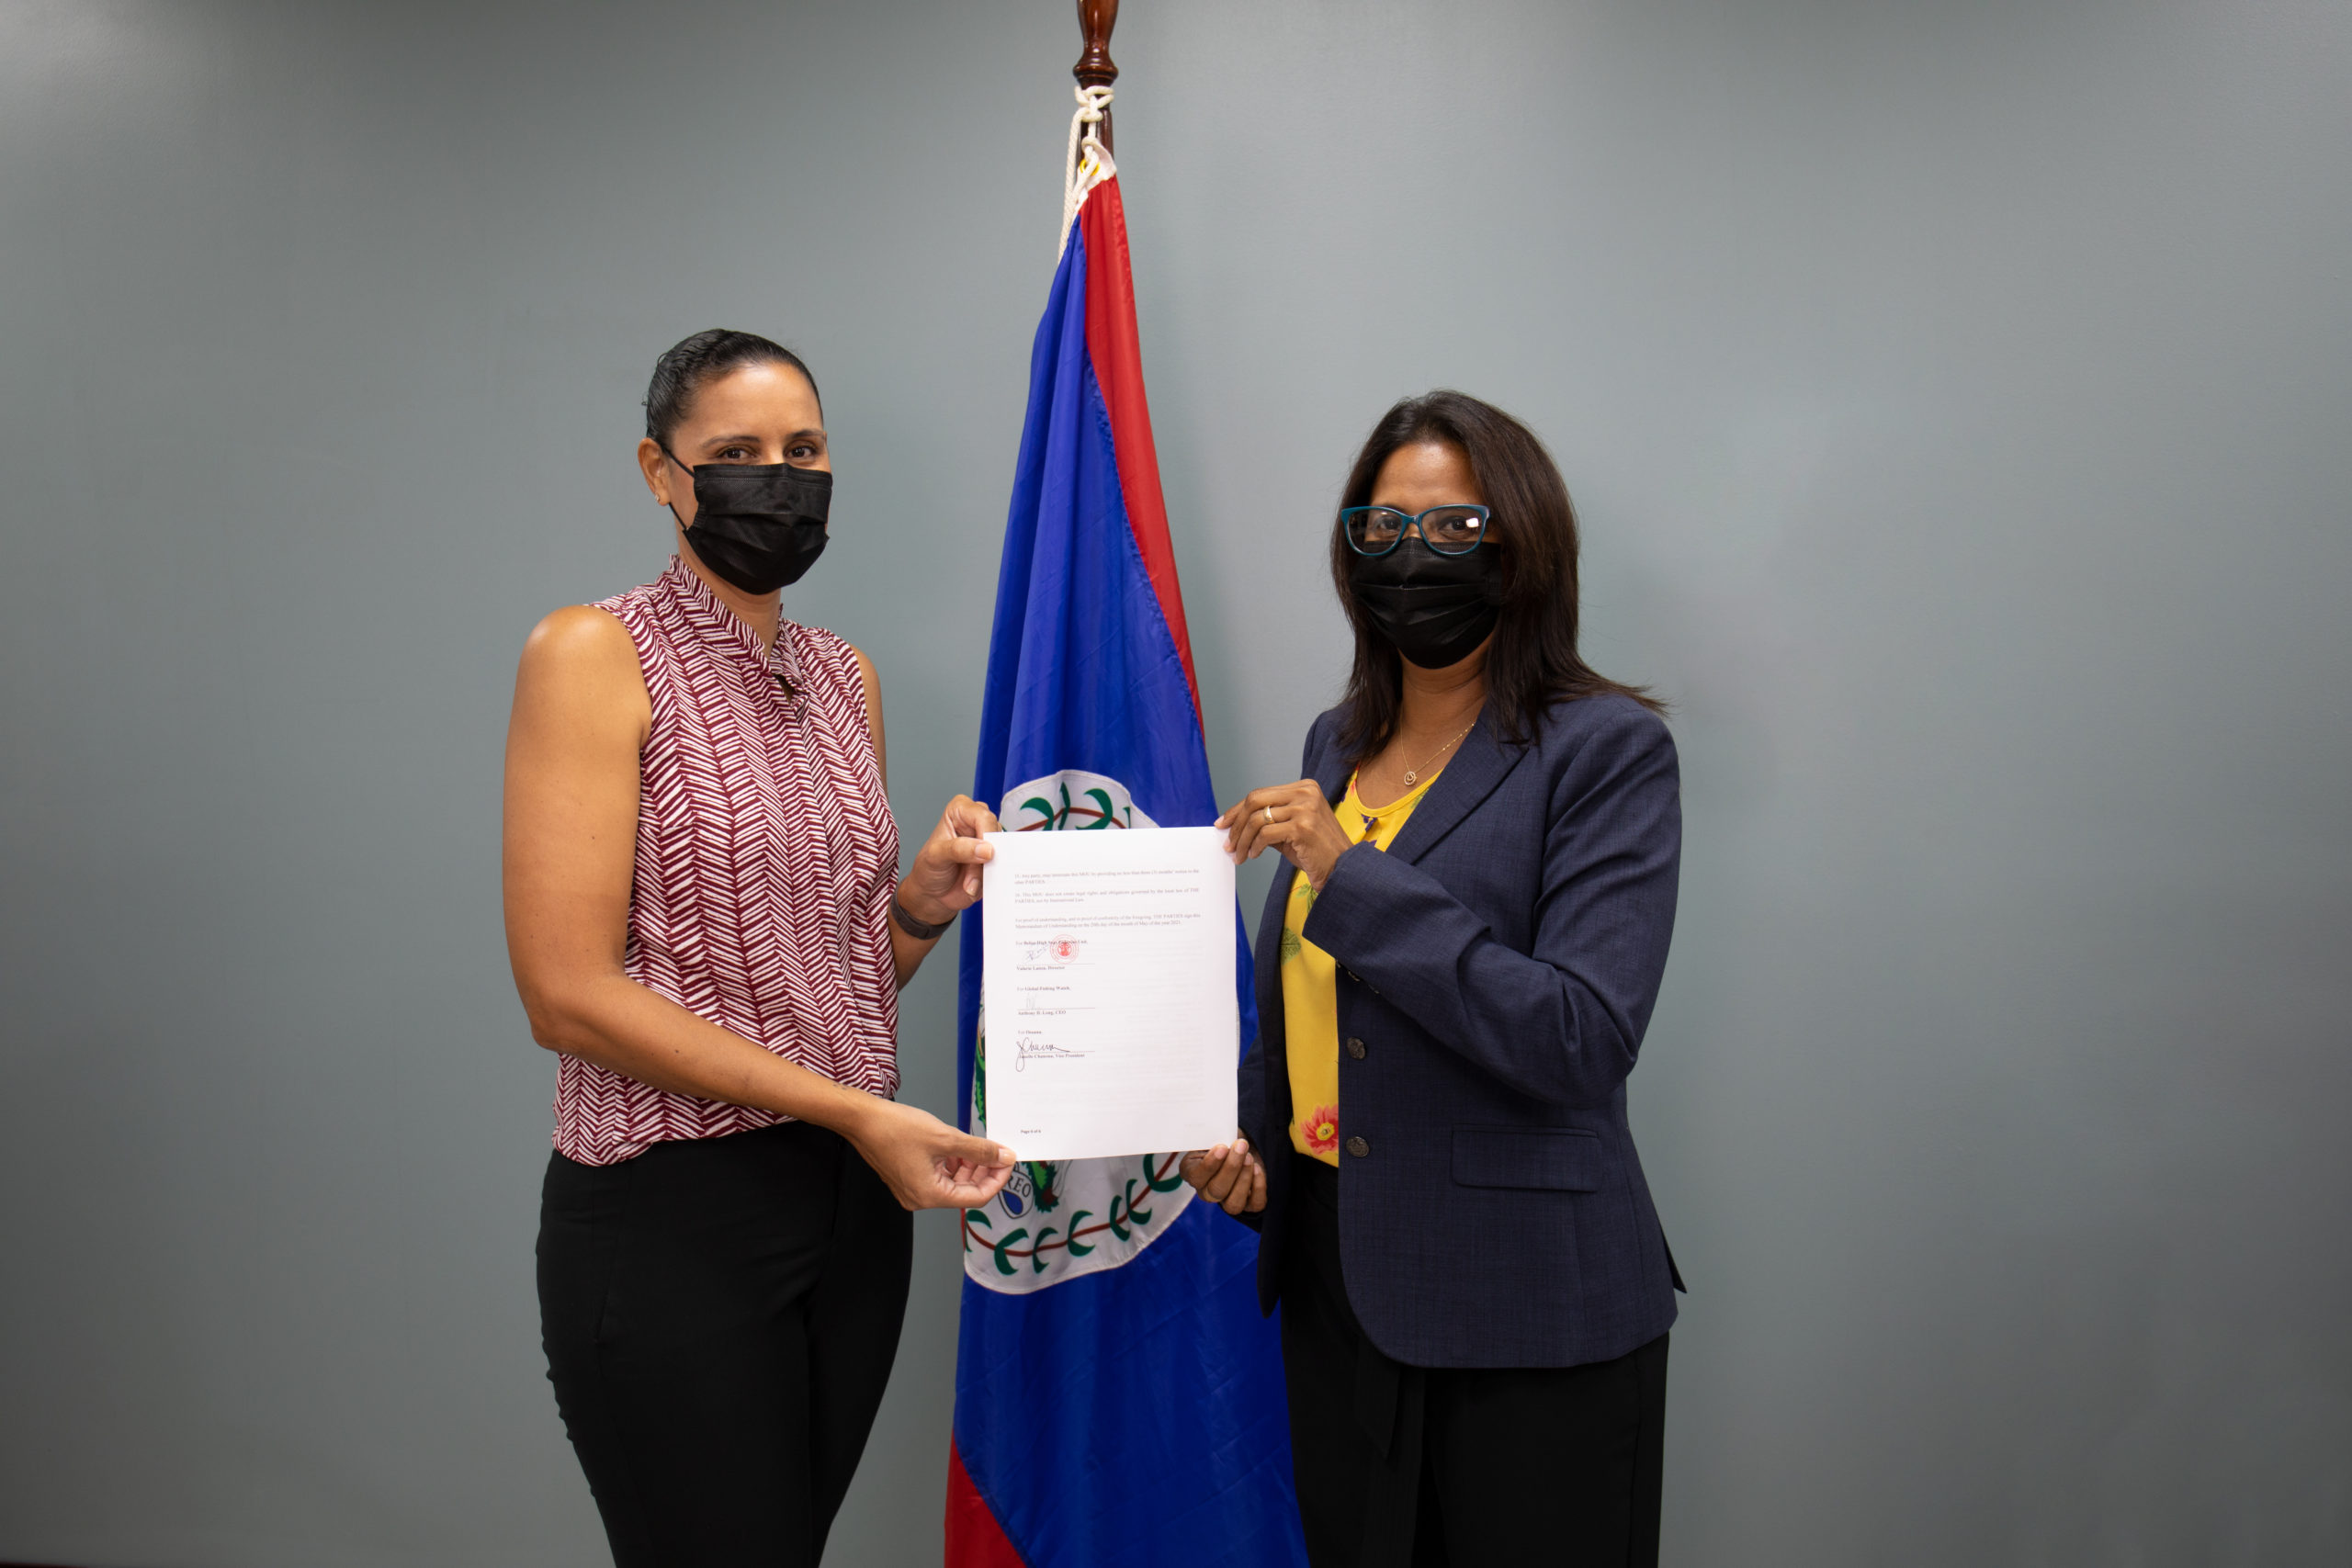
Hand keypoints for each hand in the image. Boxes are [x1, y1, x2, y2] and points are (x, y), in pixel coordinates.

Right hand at [849, 1099, 1015, 1210]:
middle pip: (965, 1191)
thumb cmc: (896, 1128)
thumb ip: (979, 1150)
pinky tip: (961, 1147)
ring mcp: (913, 1190)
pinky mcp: (909, 1178)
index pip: (977, 1197)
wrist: (863, 1120)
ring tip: (980, 1146)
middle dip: (984, 1171)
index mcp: (930, 1196)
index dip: (997, 1179)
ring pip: (953, 1183)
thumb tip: (1004, 1157)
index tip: (1007, 1161)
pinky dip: (953, 1164)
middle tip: (998, 1151)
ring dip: (969, 1166)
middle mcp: (921, 1199)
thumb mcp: (947, 1138)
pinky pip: (939, 1176)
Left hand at [900, 794, 1000, 926]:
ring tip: (969, 883)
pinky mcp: (995, 860)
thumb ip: (958, 849)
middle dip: (986, 858)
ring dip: (987, 871)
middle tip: (972, 875)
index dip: (986, 835)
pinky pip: (1005, 867)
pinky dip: (994, 878)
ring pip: (1002, 852)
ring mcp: (988, 842)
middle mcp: (977, 822)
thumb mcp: (936, 856)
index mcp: (960, 811)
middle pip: (996, 833)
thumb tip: (986, 849)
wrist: (932, 895)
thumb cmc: (929, 869)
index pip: (983, 816)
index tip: (982, 855)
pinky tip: (978, 885)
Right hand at [1179, 1135, 1267, 1215]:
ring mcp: (1227, 1201)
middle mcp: (1207, 1192)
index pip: (1196, 1177)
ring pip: (1233, 1203)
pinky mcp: (1249, 1204)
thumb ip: (1211, 1135)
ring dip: (1243, 1179)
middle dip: (1231, 1167)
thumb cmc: (1222, 1139)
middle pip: (1216, 1190)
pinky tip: (1257, 1169)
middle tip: (1241, 1146)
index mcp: (1192, 1173)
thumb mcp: (1212, 1134)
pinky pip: (1255, 1204)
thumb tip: (1221, 1135)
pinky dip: (1258, 1187)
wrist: (1238, 1146)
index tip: (1223, 1147)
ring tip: (1249, 1158)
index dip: (1210, 1165)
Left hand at [1218, 781, 1352, 890]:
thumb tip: (1235, 824)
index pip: (1260, 794)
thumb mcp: (1291, 828)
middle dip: (1236, 824)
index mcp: (1304, 787)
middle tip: (1228, 843)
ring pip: (1257, 820)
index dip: (1237, 809)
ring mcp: (1305, 809)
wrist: (1342, 869)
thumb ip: (1269, 820)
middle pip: (1255, 801)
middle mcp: (1306, 793)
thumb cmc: (1316, 850)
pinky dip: (1254, 846)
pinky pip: (1266, 835)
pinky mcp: (1303, 827)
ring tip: (1239, 855)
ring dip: (1242, 840)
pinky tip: (1253, 855)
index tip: (1223, 823)